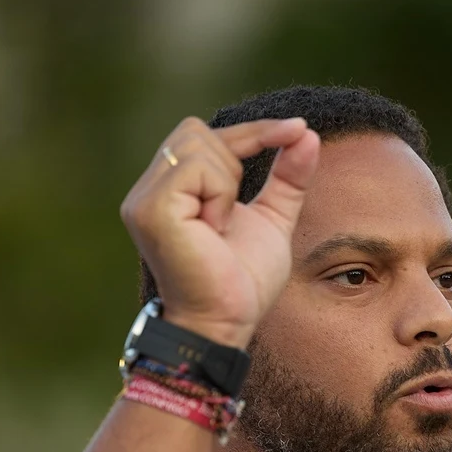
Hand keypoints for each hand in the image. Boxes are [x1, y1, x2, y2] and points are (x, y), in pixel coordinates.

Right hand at [119, 117, 319, 346]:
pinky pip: (197, 169)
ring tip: (220, 227)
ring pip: (199, 145)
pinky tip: (213, 230)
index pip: (205, 135)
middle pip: (197, 130)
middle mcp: (148, 190)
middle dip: (236, 159)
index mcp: (170, 190)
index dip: (253, 131)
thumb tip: (307, 133)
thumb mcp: (273, 218)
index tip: (298, 129)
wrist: (227, 322)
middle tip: (234, 213)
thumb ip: (288, 176)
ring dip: (228, 184)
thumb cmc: (243, 281)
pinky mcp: (151, 209)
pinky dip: (220, 196)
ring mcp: (143, 198)